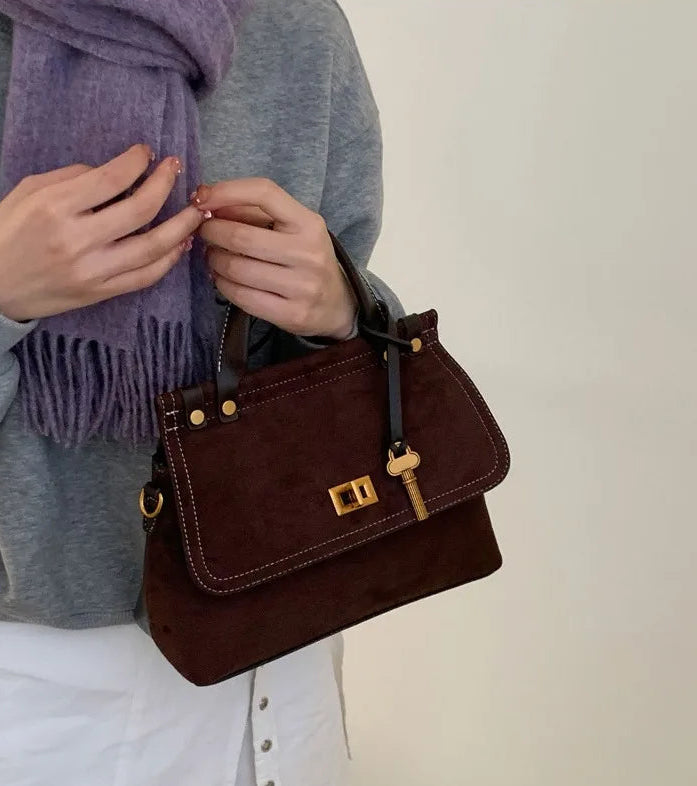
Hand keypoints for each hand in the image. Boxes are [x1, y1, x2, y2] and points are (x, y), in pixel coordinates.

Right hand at [0, 143, 205, 321]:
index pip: (112, 179)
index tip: (147, 153)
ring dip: (182, 226)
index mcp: (56, 208)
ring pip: (153, 247)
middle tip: (176, 168)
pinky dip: (169, 259)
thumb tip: (116, 173)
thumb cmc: (9, 230)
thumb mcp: (30, 191)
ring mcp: (92, 271)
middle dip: (166, 184)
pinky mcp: (100, 293)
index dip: (137, 161)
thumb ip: (73, 178)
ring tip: (196, 209)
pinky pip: (146, 277)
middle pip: (140, 210)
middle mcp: (77, 240)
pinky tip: (181, 243)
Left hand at [191, 177, 358, 340]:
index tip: (202, 197)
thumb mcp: (292, 229)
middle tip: (204, 233)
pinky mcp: (291, 314)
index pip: (265, 194)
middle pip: (241, 236)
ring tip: (213, 256)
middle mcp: (308, 253)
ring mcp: (302, 287)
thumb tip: (207, 200)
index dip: (227, 191)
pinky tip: (223, 278)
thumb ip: (253, 212)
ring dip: (214, 260)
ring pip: (236, 269)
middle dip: (212, 232)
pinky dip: (223, 284)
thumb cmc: (306, 259)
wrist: (336, 305)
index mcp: (309, 224)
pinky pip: (241, 296)